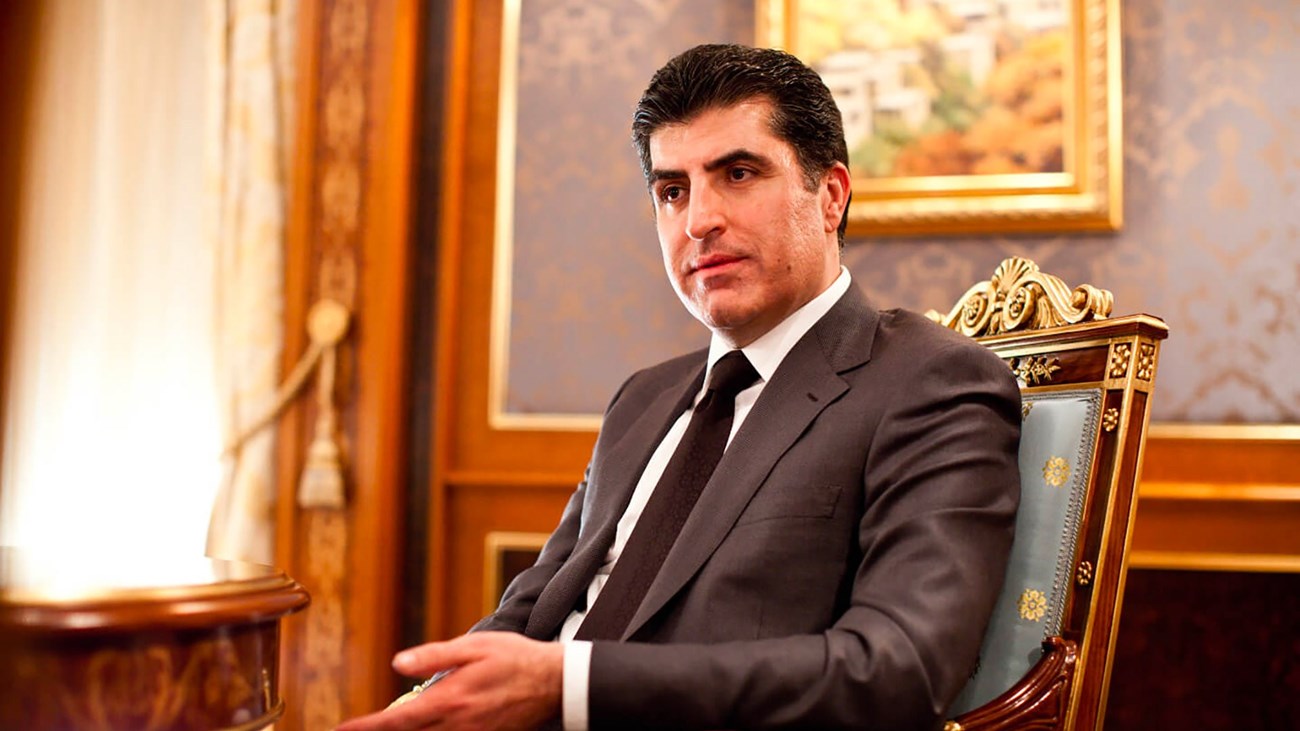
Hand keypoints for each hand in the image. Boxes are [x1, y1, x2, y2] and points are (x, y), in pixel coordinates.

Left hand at [335, 632, 563, 730]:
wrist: (555, 683)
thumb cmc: (515, 659)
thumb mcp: (474, 647)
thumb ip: (433, 656)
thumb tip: (398, 663)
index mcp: (448, 700)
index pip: (396, 721)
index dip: (366, 728)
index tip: (342, 729)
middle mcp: (456, 726)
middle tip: (356, 730)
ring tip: (385, 728)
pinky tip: (425, 728)